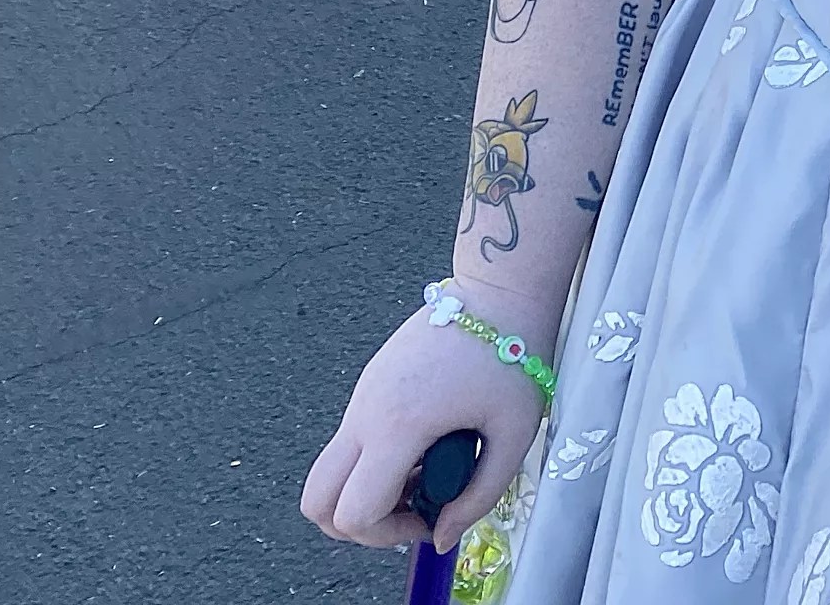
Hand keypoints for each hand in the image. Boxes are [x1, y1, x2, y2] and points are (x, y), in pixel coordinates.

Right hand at [300, 276, 550, 553]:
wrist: (500, 292)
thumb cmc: (514, 357)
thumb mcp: (513, 434)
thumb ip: (479, 495)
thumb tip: (443, 537)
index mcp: (397, 426)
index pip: (354, 513)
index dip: (387, 535)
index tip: (430, 517)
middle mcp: (364, 412)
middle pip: (316, 500)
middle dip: (356, 523)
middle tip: (411, 506)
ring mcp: (360, 395)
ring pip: (330, 471)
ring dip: (367, 489)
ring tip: (424, 471)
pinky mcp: (368, 383)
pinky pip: (350, 440)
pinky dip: (374, 459)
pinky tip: (426, 441)